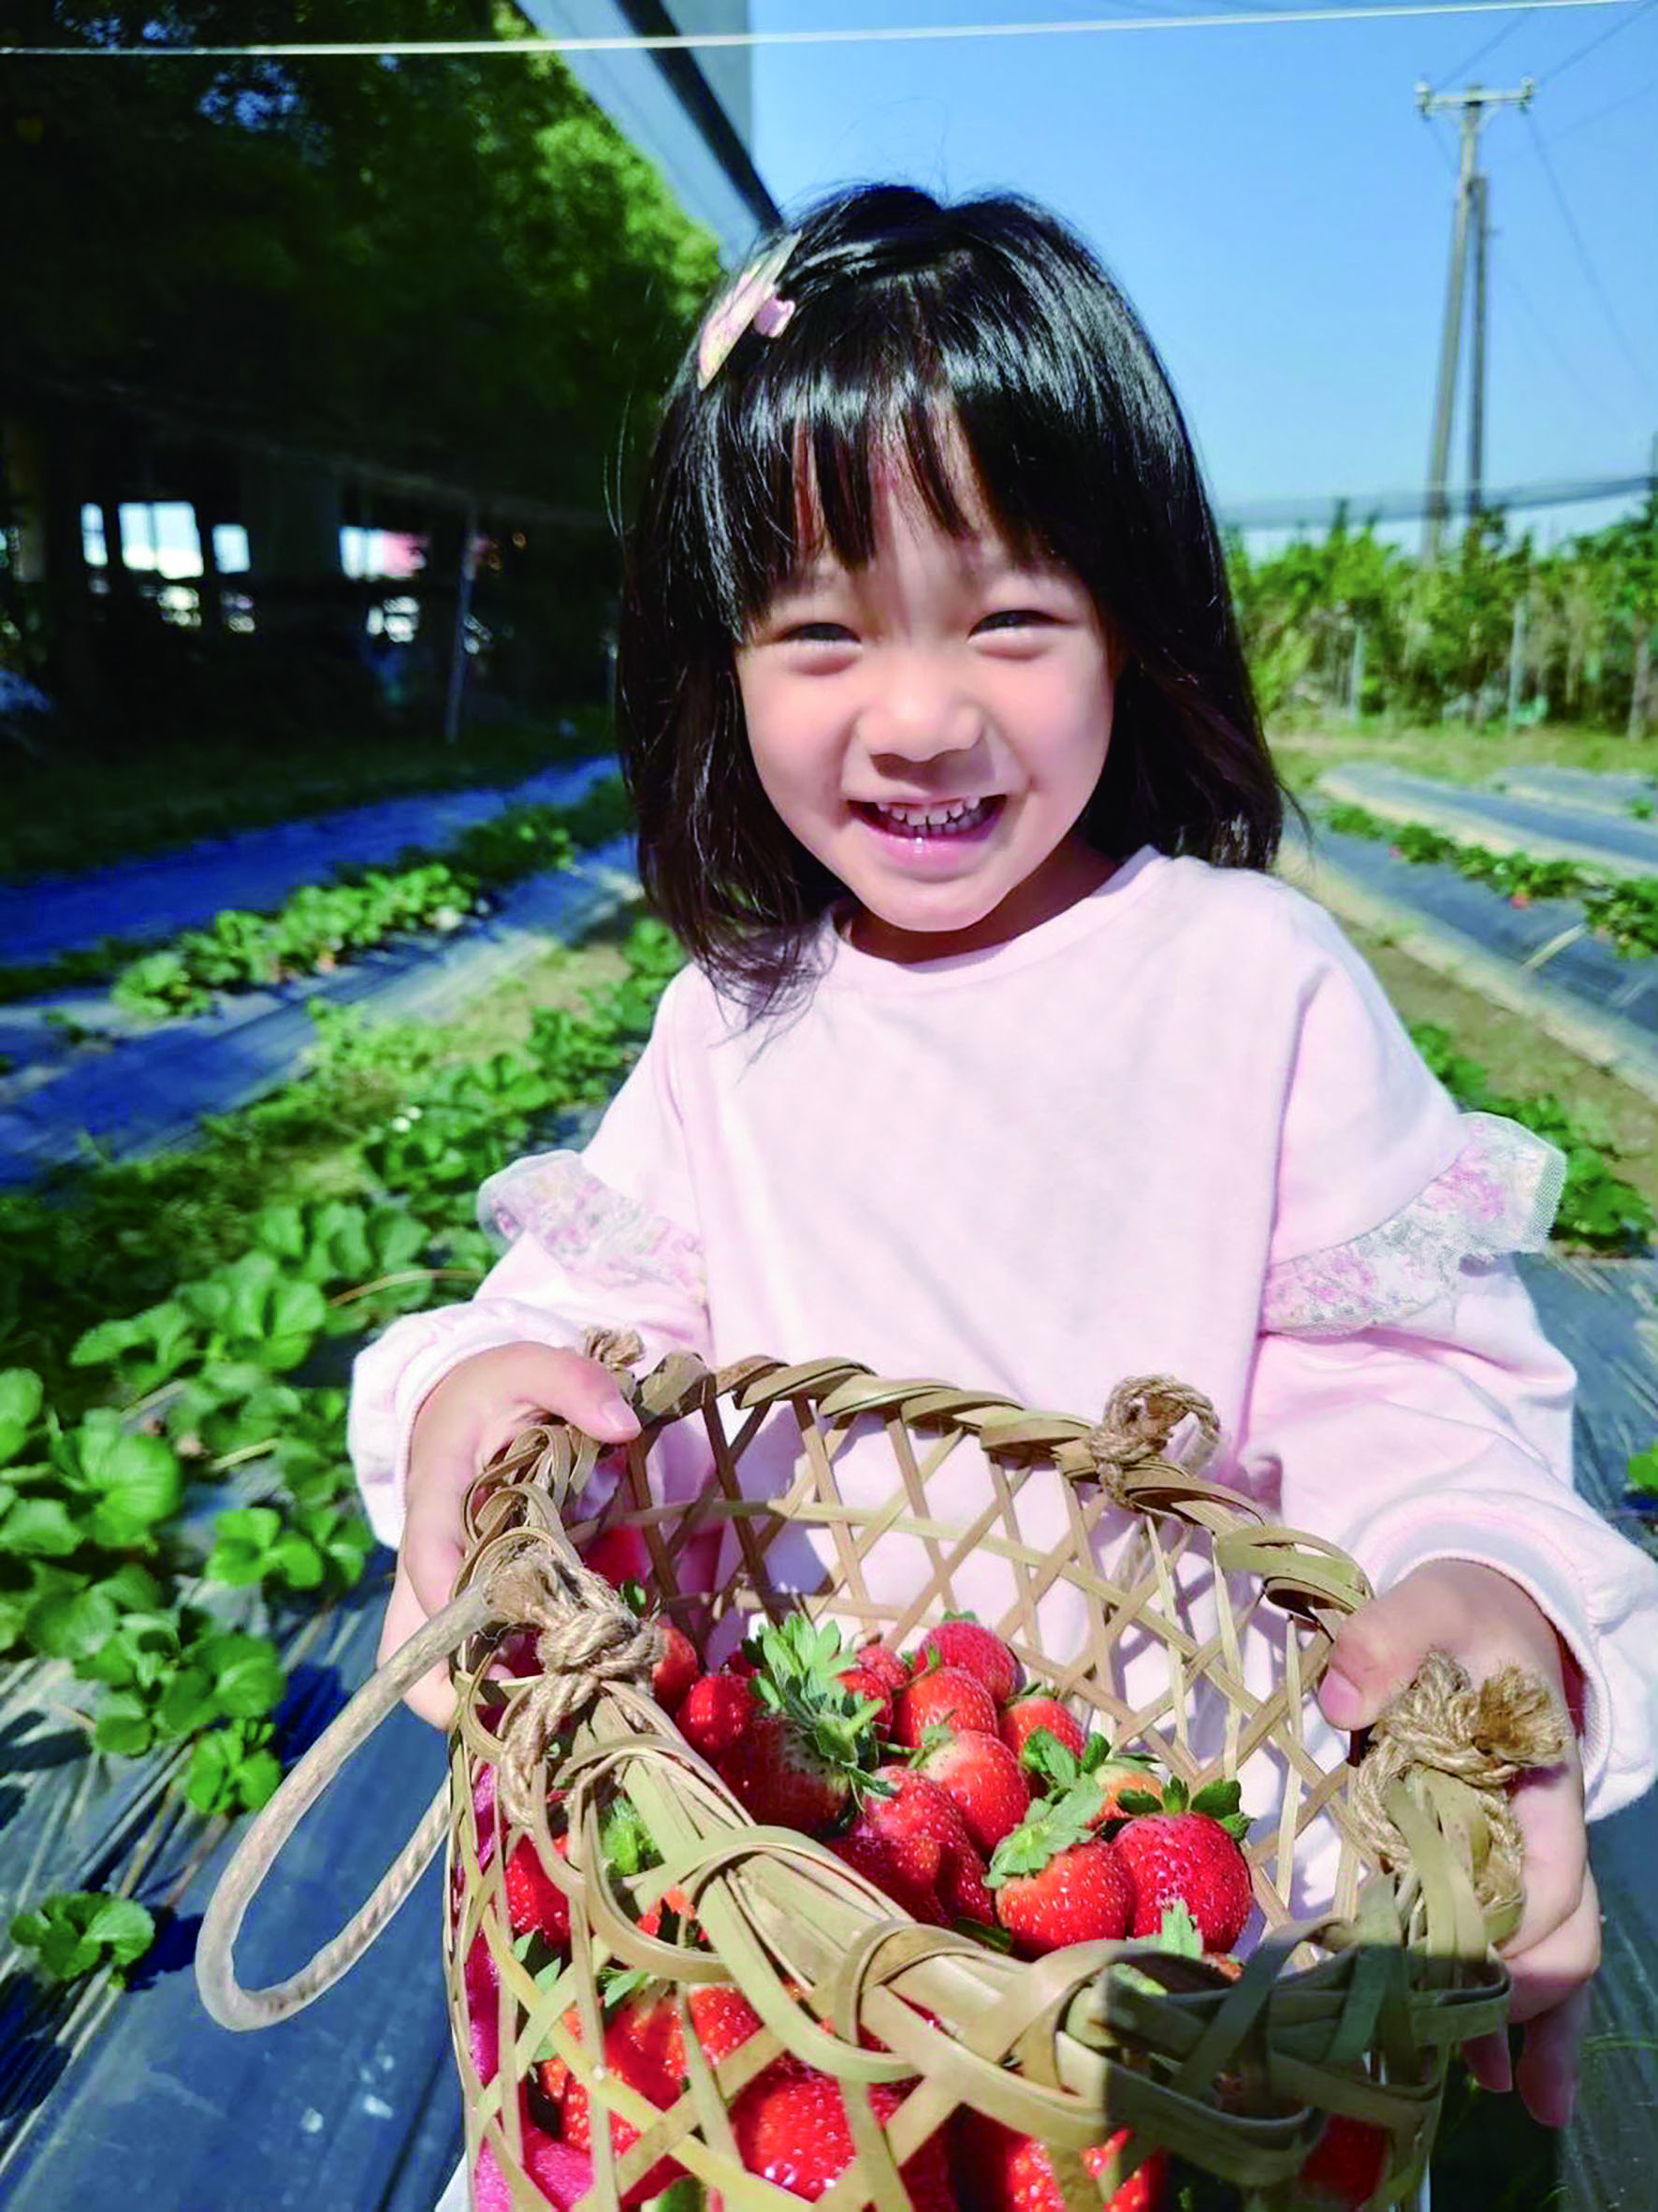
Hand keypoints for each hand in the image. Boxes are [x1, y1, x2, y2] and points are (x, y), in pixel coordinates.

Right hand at [379, 1342, 639, 1728]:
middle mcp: (425, 1552)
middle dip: (443, 1686)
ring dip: (473, 1699)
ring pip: (424, 1666)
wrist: (459, 1407)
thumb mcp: (530, 1365)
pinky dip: (500, 1686)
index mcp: (436, 1489)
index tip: (477, 1625)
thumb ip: (575, 1382)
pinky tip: (564, 1696)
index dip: (446, 1592)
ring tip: (552, 1716)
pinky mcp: (460, 1606)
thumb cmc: (496, 1389)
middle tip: (521, 1708)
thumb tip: (624, 1425)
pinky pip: (463, 1662)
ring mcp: (437, 1588)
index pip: (426, 1548)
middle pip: (404, 1641)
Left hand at [1318, 1559, 1595, 2129]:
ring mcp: (1515, 1850)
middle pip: (1562, 1931)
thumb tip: (1341, 1702)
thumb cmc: (1456, 1612)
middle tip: (1504, 2073)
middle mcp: (1538, 1827)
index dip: (1526, 1930)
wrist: (1476, 1610)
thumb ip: (1385, 1640)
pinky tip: (1486, 2067)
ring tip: (1519, 2100)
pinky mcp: (1478, 1861)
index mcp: (1541, 1776)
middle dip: (1537, 2003)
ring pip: (1547, 1953)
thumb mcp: (1425, 1603)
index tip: (1479, 1974)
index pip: (1553, 1870)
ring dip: (1533, 2026)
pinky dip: (1498, 2002)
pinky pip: (1502, 1941)